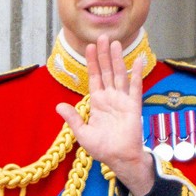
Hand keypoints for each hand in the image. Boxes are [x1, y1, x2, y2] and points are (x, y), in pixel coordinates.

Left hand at [55, 40, 155, 195]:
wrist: (120, 158)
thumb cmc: (102, 148)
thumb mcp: (82, 133)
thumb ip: (72, 118)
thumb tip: (58, 105)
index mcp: (98, 102)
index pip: (94, 77)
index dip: (92, 62)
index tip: (89, 47)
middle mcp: (110, 98)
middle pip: (106, 71)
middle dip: (103, 54)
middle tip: (102, 37)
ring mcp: (122, 100)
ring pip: (119, 74)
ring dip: (117, 59)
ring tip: (115, 43)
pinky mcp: (133, 106)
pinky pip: (135, 87)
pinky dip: (136, 73)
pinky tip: (137, 60)